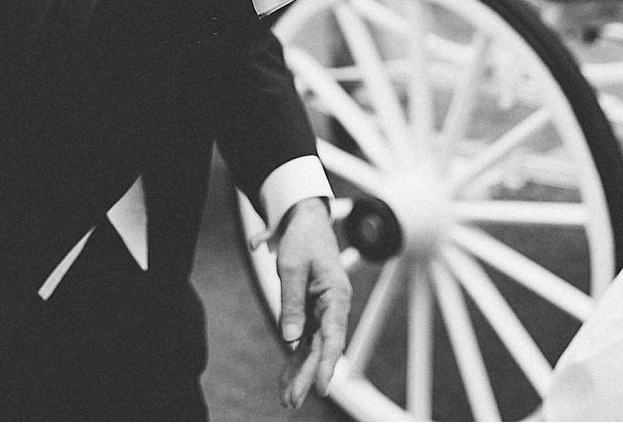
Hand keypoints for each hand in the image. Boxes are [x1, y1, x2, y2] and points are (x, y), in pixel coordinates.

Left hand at [272, 198, 349, 408]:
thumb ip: (291, 303)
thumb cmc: (302, 240)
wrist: (305, 220)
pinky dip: (294, 358)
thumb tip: (289, 338)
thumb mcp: (291, 268)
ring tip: (287, 399)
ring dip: (299, 372)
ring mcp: (323, 311)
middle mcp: (333, 307)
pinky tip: (286, 379)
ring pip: (313, 348)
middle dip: (306, 376)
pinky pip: (305, 339)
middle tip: (292, 401)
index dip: (327, 363)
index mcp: (336, 294)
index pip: (333, 335)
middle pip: (322, 347)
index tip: (321, 386)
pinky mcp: (312, 311)